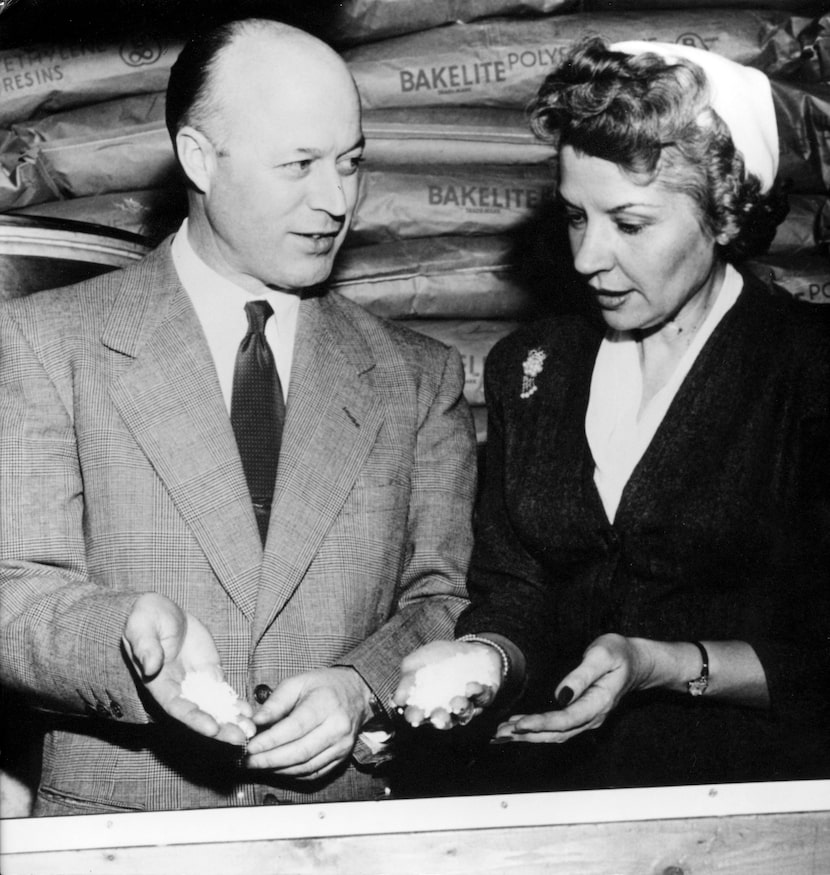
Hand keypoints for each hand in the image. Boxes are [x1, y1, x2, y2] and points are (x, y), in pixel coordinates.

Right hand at [122, 592, 253, 744]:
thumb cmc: (144, 618)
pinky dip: (235, 703)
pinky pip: (223, 691)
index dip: (194, 719)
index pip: (177, 706)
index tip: (212, 729)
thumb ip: (145, 647)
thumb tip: (151, 665)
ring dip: (231, 720)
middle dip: (219, 728)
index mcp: (158, 683)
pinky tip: (250, 713)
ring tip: (251, 731)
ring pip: (214, 706)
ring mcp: (195, 682)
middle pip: (199, 713)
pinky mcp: (209, 671)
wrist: (160, 610)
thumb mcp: (140, 627)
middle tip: (240, 738)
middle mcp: (177, 689)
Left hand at [244, 667, 369, 778]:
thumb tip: (254, 722)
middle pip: (300, 751)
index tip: (250, 747)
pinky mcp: (341, 757)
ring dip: (278, 769)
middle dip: (269, 759)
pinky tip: (277, 768)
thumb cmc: (325, 685)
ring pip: (306, 766)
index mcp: (326, 703)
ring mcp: (341, 745)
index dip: (271, 740)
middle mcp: (337, 727)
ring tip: (258, 764)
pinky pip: (313, 773)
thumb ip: (275, 703)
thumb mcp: (298, 682)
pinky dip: (292, 774)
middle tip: (247, 760)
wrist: (357, 692)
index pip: (295, 727)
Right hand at [393, 639, 502, 729]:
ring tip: (456, 702)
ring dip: (460, 709)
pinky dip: (477, 693)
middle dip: (439, 720)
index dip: (415, 717)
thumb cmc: (441, 657)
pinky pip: (482, 698)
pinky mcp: (484, 696)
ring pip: (463, 714)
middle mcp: (447, 709)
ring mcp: (466, 704)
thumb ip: (407, 678)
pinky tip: (471, 686)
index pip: (419, 715)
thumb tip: (396, 699)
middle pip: (442, 721)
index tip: (414, 716)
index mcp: (428, 702)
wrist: (470, 648)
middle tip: (437, 717)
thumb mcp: (418, 661)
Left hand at [494, 633, 649, 743]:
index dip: (541, 724)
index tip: (518, 723)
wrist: (637, 662)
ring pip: (555, 735)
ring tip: (502, 734)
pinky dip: (537, 732)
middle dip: (527, 735)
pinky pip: (558, 729)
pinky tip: (519, 729)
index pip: (566, 719)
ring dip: (528, 736)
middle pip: (557, 733)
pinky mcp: (581, 716)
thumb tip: (561, 694)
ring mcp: (587, 719)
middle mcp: (592, 717)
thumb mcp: (602, 655)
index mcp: (598, 703)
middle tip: (499, 733)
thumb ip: (582, 675)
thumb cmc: (619, 653)